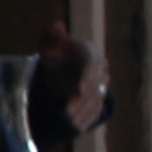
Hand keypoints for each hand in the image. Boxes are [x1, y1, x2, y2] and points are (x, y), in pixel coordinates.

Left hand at [36, 18, 106, 132]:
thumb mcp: (49, 43)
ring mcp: (102, 86)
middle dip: (81, 100)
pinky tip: (75, 126)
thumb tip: (55, 26)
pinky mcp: (99, 100)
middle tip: (67, 111)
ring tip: (68, 121)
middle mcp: (101, 70)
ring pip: (95, 100)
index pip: (92, 64)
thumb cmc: (55, 53)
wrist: (66, 67)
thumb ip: (51, 36)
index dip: (88, 77)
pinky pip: (96, 111)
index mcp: (90, 53)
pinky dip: (86, 119)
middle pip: (95, 86)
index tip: (80, 88)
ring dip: (82, 112)